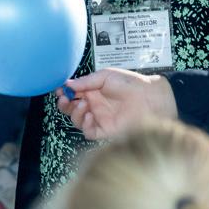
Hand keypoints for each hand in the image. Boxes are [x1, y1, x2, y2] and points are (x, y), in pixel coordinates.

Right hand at [56, 68, 176, 139]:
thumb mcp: (106, 76)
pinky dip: (84, 125)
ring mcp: (99, 118)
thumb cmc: (130, 83)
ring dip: (74, 112)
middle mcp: (94, 105)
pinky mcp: (105, 130)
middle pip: (71, 108)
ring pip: (77, 120)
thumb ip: (86, 81)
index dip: (64, 92)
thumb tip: (67, 84)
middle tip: (64, 98)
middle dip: (64, 104)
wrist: (149, 98)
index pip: (73, 93)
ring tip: (82, 105)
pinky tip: (88, 115)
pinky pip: (88, 132)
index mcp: (93, 91)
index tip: (59, 89)